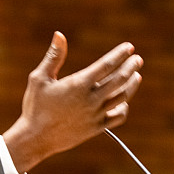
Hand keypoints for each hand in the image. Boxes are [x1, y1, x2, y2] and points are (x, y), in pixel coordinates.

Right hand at [3, 32, 142, 172]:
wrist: (35, 138)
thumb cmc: (35, 106)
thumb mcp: (39, 78)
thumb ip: (53, 56)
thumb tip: (59, 34)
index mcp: (79, 85)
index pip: (106, 65)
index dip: (119, 54)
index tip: (129, 47)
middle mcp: (91, 99)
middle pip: (119, 80)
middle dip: (131, 67)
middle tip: (137, 59)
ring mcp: (96, 115)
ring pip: (122, 98)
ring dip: (131, 85)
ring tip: (136, 76)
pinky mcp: (96, 128)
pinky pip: (118, 117)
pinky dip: (124, 108)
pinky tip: (123, 101)